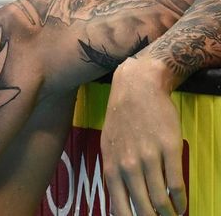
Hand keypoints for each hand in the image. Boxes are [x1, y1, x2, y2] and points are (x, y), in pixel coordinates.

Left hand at [101, 57, 185, 215]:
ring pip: (161, 199)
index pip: (120, 207)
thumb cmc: (122, 119)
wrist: (137, 88)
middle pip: (143, 208)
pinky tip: (182, 205)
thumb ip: (115, 173)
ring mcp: (149, 158)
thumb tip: (120, 201)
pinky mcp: (169, 149)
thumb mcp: (109, 147)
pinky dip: (180, 199)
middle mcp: (128, 166)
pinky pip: (176, 183)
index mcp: (111, 166)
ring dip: (169, 213)